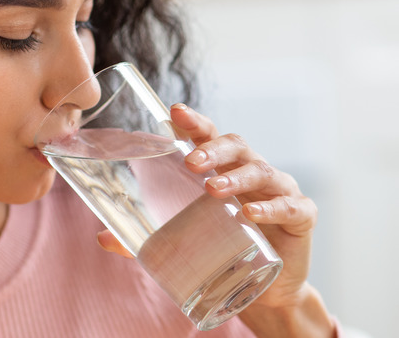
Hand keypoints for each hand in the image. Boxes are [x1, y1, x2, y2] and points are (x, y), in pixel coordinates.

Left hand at [97, 103, 316, 307]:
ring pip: (261, 171)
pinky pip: (291, 205)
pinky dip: (272, 207)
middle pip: (236, 146)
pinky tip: (251, 213)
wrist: (264, 290)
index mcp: (222, 170)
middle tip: (190, 161)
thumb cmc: (222, 250)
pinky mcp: (302, 216)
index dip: (194, 122)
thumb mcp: (182, 242)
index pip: (208, 136)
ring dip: (236, 176)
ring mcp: (279, 191)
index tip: (175, 112)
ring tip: (212, 189)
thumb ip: (143, 239)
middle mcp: (251, 173)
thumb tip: (101, 237)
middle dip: (212, 148)